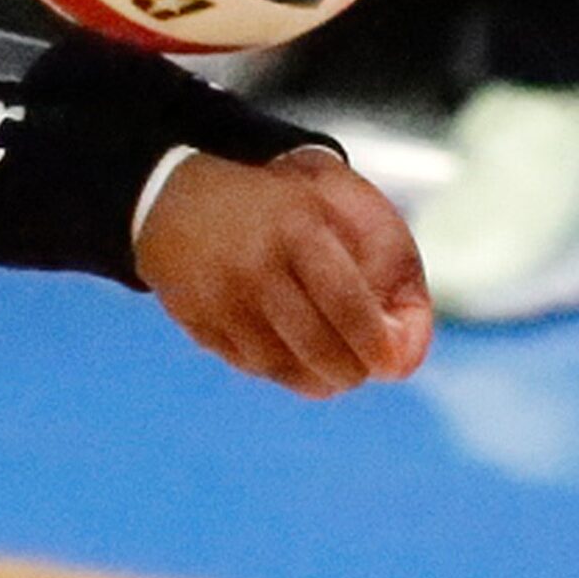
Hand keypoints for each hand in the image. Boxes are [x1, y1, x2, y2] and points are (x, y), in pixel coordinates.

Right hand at [132, 149, 433, 398]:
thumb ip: (379, 260)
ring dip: (312, 378)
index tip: (389, 366)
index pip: (347, 304)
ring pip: (278, 363)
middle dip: (347, 370)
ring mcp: (218, 295)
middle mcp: (254, 263)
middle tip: (360, 374)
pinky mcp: (194, 318)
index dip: (373, 343)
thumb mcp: (326, 206)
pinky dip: (275, 371)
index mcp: (296, 228)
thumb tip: (405, 344)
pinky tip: (290, 361)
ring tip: (330, 375)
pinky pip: (245, 362)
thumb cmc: (271, 207)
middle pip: (313, 343)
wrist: (173, 199)